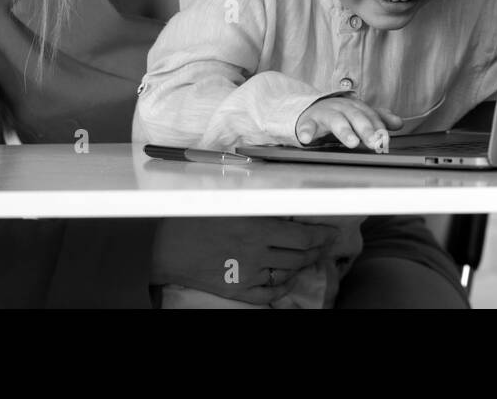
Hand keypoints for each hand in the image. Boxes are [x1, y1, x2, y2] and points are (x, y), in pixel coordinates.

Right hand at [150, 217, 338, 304]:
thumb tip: (288, 205)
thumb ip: (259, 206)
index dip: (323, 235)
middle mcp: (256, 253)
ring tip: (309, 256)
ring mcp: (247, 275)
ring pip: (288, 272)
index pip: (303, 236)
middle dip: (318, 249)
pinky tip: (288, 278)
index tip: (331, 232)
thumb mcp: (230, 203)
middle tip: (326, 244)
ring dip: (302, 264)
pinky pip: (269, 293)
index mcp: (256, 228)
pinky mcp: (237, 290)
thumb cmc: (195, 218)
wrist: (165, 247)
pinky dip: (283, 286)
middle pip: (300, 256)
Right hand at [296, 95, 402, 150]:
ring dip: (345, 131)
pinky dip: (306, 132)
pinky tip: (306, 139)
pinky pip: (307, 126)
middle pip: (356, 117)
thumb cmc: (340, 115)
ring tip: (352, 142)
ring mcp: (325, 114)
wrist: (311, 110)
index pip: (371, 116)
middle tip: (375, 142)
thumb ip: (378, 119)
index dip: (379, 127)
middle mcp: (342, 108)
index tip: (385, 139)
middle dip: (366, 129)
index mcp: (356, 108)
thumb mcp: (359, 116)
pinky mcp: (309, 121)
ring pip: (336, 120)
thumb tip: (399, 123)